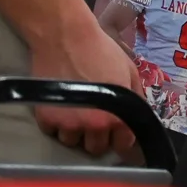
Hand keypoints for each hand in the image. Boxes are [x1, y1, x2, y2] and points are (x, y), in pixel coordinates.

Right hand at [29, 16, 141, 157]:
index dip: (122, 139)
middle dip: (97, 137)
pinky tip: (60, 107)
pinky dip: (56, 124)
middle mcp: (94, 125)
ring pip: (72, 142)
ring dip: (75, 132)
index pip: (123, 144)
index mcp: (118, 115)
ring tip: (76, 113)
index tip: (118, 132)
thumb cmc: (102, 52)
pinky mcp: (45, 119)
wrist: (67, 38)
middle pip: (96, 148)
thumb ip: (136, 96)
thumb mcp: (129, 71)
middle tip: (95, 120)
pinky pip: (52, 132)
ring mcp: (68, 124)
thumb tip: (140, 114)